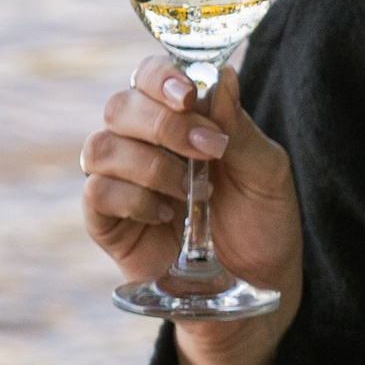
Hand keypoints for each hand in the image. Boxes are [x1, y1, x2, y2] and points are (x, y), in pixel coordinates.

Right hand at [79, 55, 303, 348]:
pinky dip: (134, 199)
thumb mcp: (267, 173)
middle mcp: (142, 144)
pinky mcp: (108, 223)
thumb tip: (222, 76)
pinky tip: (167, 215)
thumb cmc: (263, 223)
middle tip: (207, 151)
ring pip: (100, 146)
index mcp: (179, 119)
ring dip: (151, 165)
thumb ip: (240, 128)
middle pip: (119, 105)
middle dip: (163, 124)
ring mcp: (120, 182)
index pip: (149, 76)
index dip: (161, 77)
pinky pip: (97, 193)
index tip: (189, 96)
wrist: (259, 288)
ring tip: (193, 193)